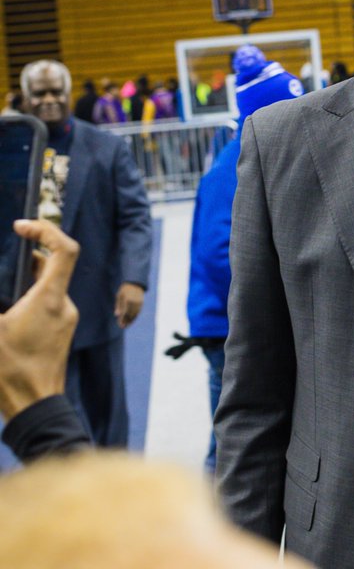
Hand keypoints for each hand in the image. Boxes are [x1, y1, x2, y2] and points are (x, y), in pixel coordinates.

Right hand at [0, 219, 79, 419]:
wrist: (35, 408)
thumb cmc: (10, 372)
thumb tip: (2, 296)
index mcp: (50, 299)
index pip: (64, 250)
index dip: (46, 230)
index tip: (22, 226)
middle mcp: (65, 305)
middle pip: (53, 267)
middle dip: (28, 256)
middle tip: (6, 253)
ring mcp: (66, 320)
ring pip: (48, 287)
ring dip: (26, 278)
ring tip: (3, 286)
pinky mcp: (62, 333)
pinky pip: (48, 304)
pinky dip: (30, 297)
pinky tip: (7, 310)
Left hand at [115, 282, 144, 327]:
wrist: (135, 284)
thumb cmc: (124, 290)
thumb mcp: (119, 296)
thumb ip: (118, 306)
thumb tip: (117, 315)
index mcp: (127, 300)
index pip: (125, 313)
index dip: (122, 320)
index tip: (120, 325)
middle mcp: (134, 302)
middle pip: (130, 315)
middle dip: (126, 321)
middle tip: (123, 327)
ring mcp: (138, 303)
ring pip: (135, 314)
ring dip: (131, 320)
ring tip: (127, 325)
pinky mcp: (141, 303)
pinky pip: (138, 312)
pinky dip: (134, 316)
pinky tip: (131, 320)